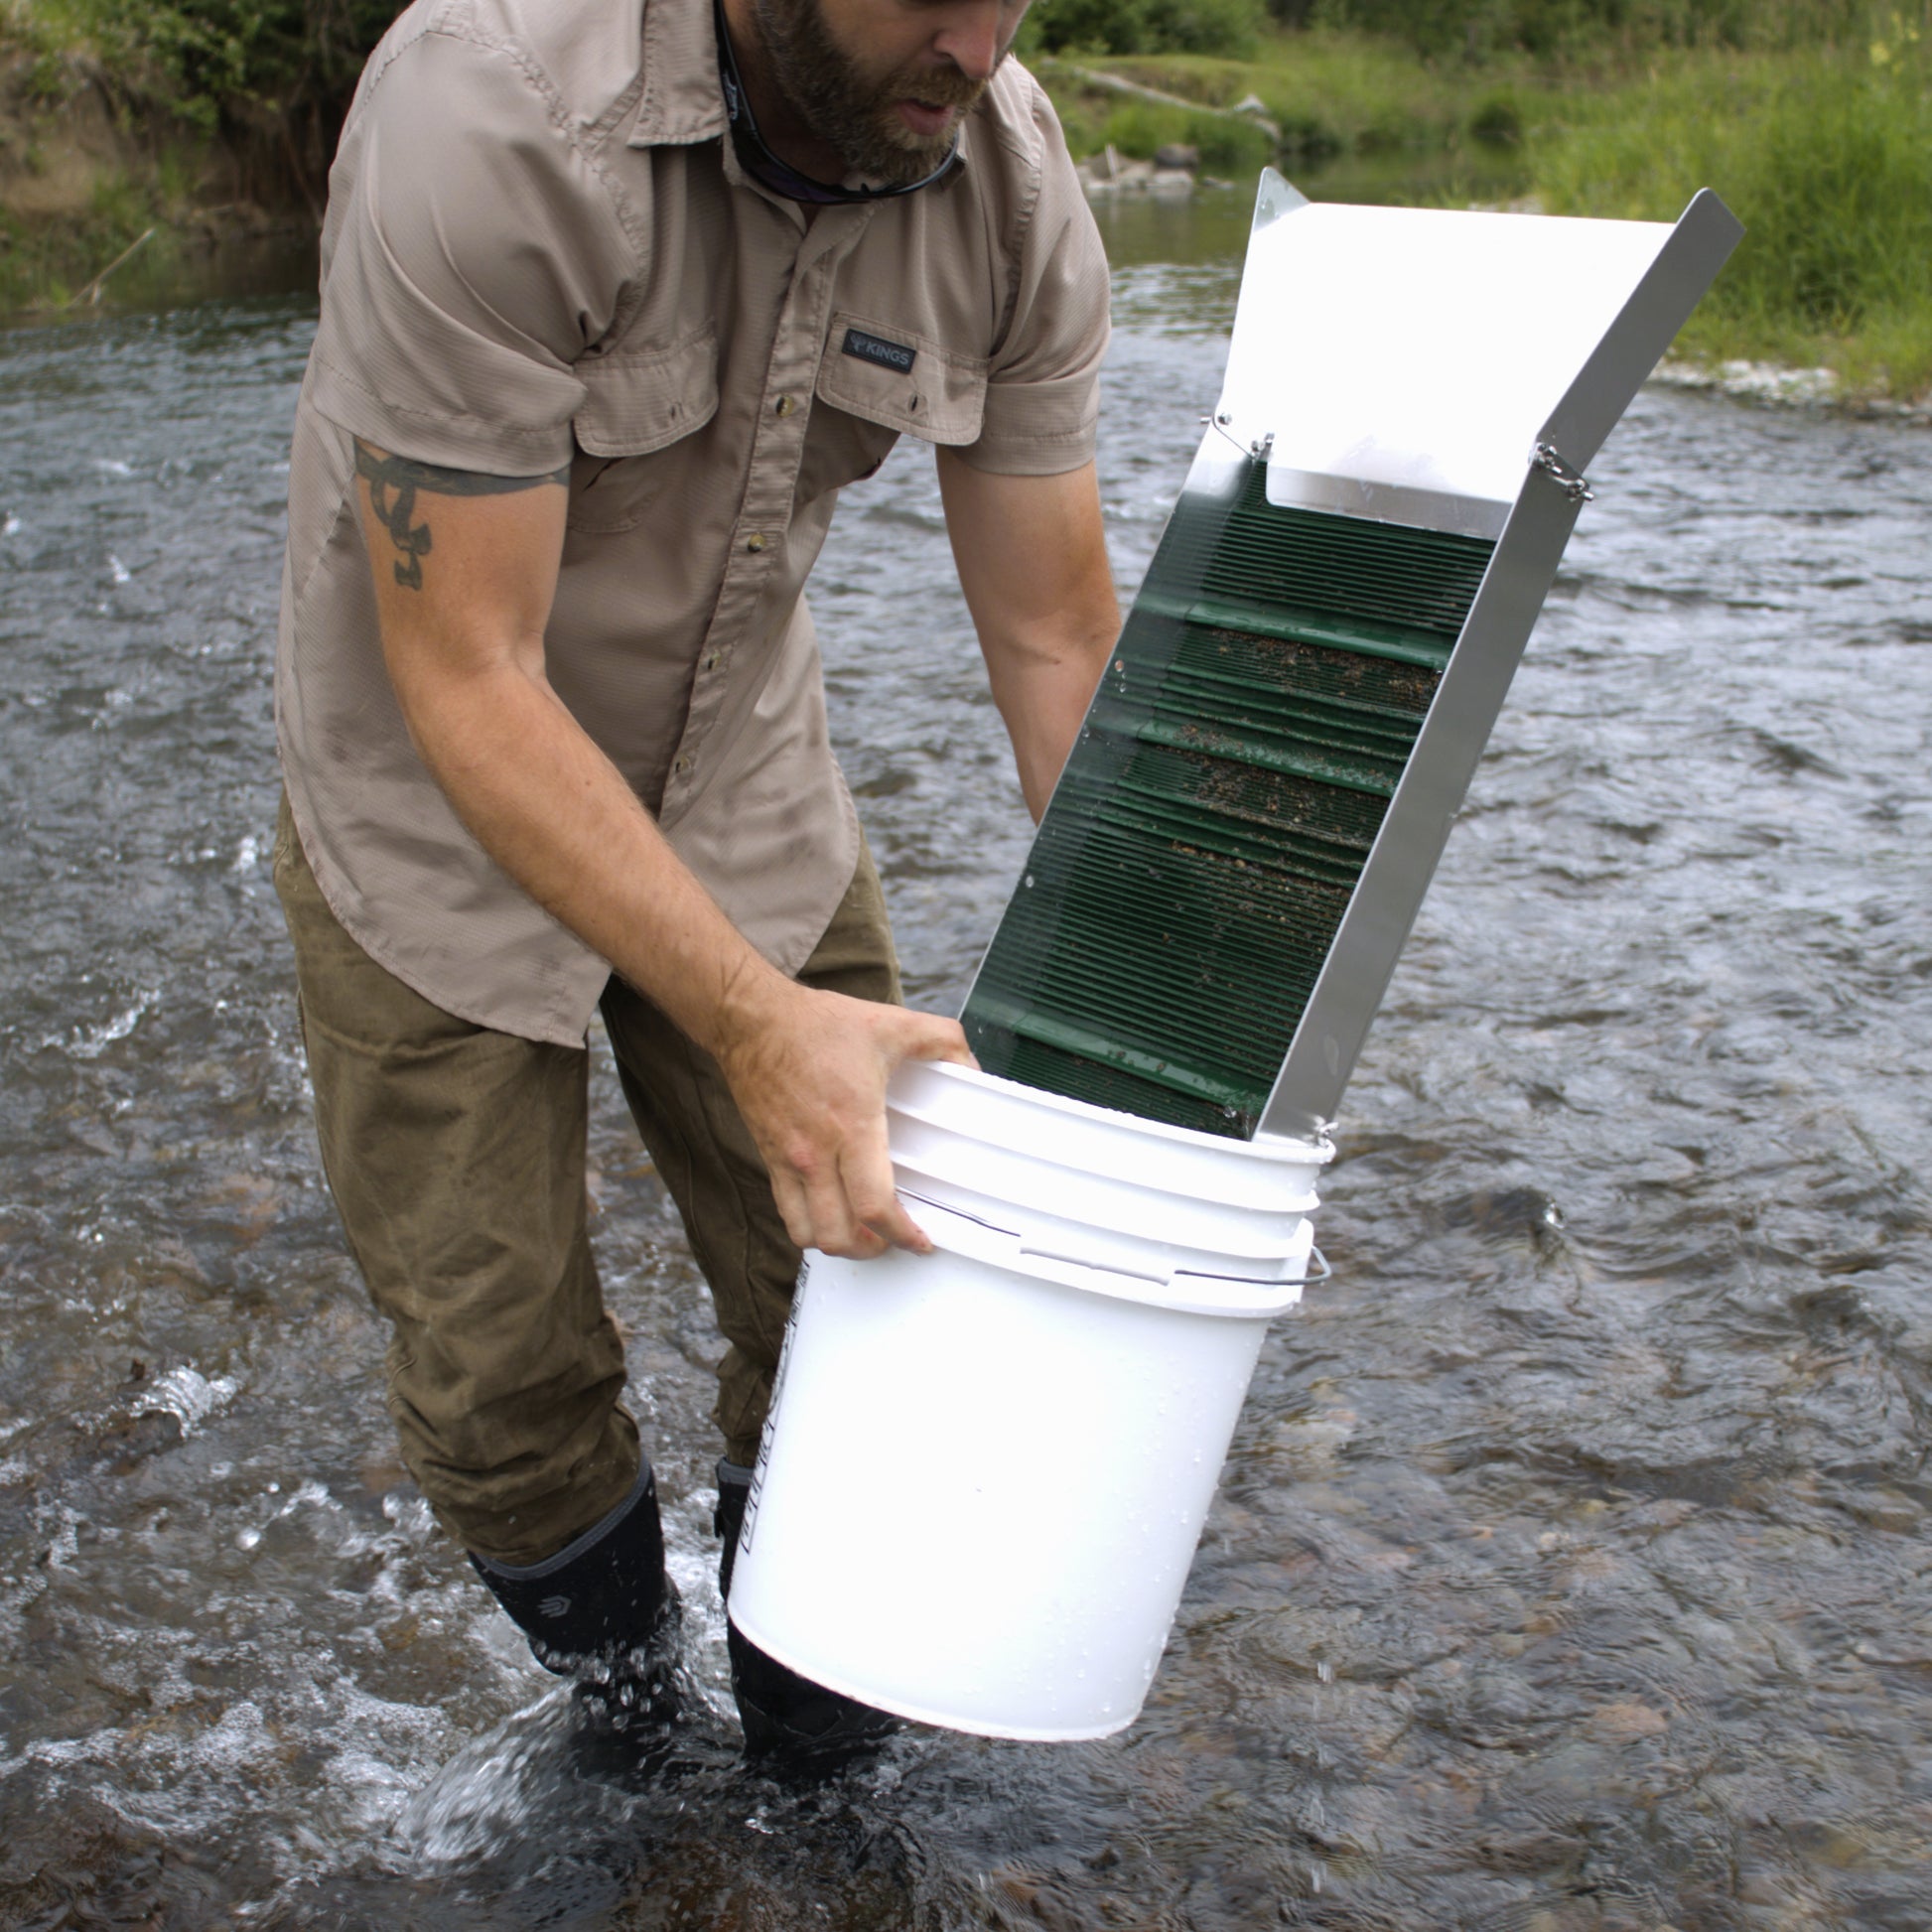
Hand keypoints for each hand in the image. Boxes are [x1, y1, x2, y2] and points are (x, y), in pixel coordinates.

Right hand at [712, 975, 974, 1259]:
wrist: (752, 1021)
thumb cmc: (817, 1025)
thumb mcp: (893, 1024)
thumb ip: (943, 1042)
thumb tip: (972, 1067)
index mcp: (852, 1125)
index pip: (875, 1206)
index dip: (902, 1235)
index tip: (920, 1240)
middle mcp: (816, 1152)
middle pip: (841, 1235)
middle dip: (874, 1250)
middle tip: (895, 1240)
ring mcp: (788, 1160)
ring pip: (809, 1234)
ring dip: (840, 1245)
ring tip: (863, 1236)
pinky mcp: (770, 1157)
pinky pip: (787, 1213)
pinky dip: (810, 1228)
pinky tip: (830, 1214)